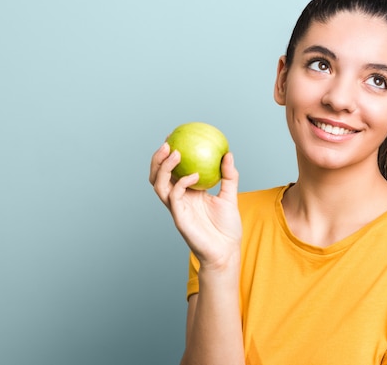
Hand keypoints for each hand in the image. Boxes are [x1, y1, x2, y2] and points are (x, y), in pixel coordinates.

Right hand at [149, 142, 241, 270]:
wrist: (226, 251)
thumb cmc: (227, 227)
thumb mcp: (230, 196)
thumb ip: (228, 176)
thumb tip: (228, 153)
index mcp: (187, 193)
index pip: (171, 171)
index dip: (168, 154)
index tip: (175, 136)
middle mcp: (178, 199)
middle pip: (157, 176)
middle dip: (157, 158)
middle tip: (168, 142)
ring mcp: (176, 209)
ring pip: (159, 185)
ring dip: (163, 167)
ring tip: (174, 153)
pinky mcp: (179, 218)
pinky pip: (175, 197)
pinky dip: (182, 183)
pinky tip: (194, 175)